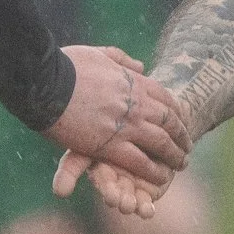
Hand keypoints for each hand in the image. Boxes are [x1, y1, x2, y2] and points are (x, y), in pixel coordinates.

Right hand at [44, 46, 188, 210]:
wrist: (46, 82)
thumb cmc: (65, 66)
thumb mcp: (99, 54)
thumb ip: (121, 59)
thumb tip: (140, 65)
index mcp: (133, 82)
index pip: (165, 98)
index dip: (175, 111)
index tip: (180, 119)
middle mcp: (136, 104)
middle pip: (169, 122)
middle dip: (181, 135)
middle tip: (188, 146)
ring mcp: (127, 125)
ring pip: (161, 144)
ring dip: (174, 155)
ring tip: (181, 164)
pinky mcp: (110, 146)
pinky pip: (140, 162)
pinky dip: (153, 171)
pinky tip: (160, 179)